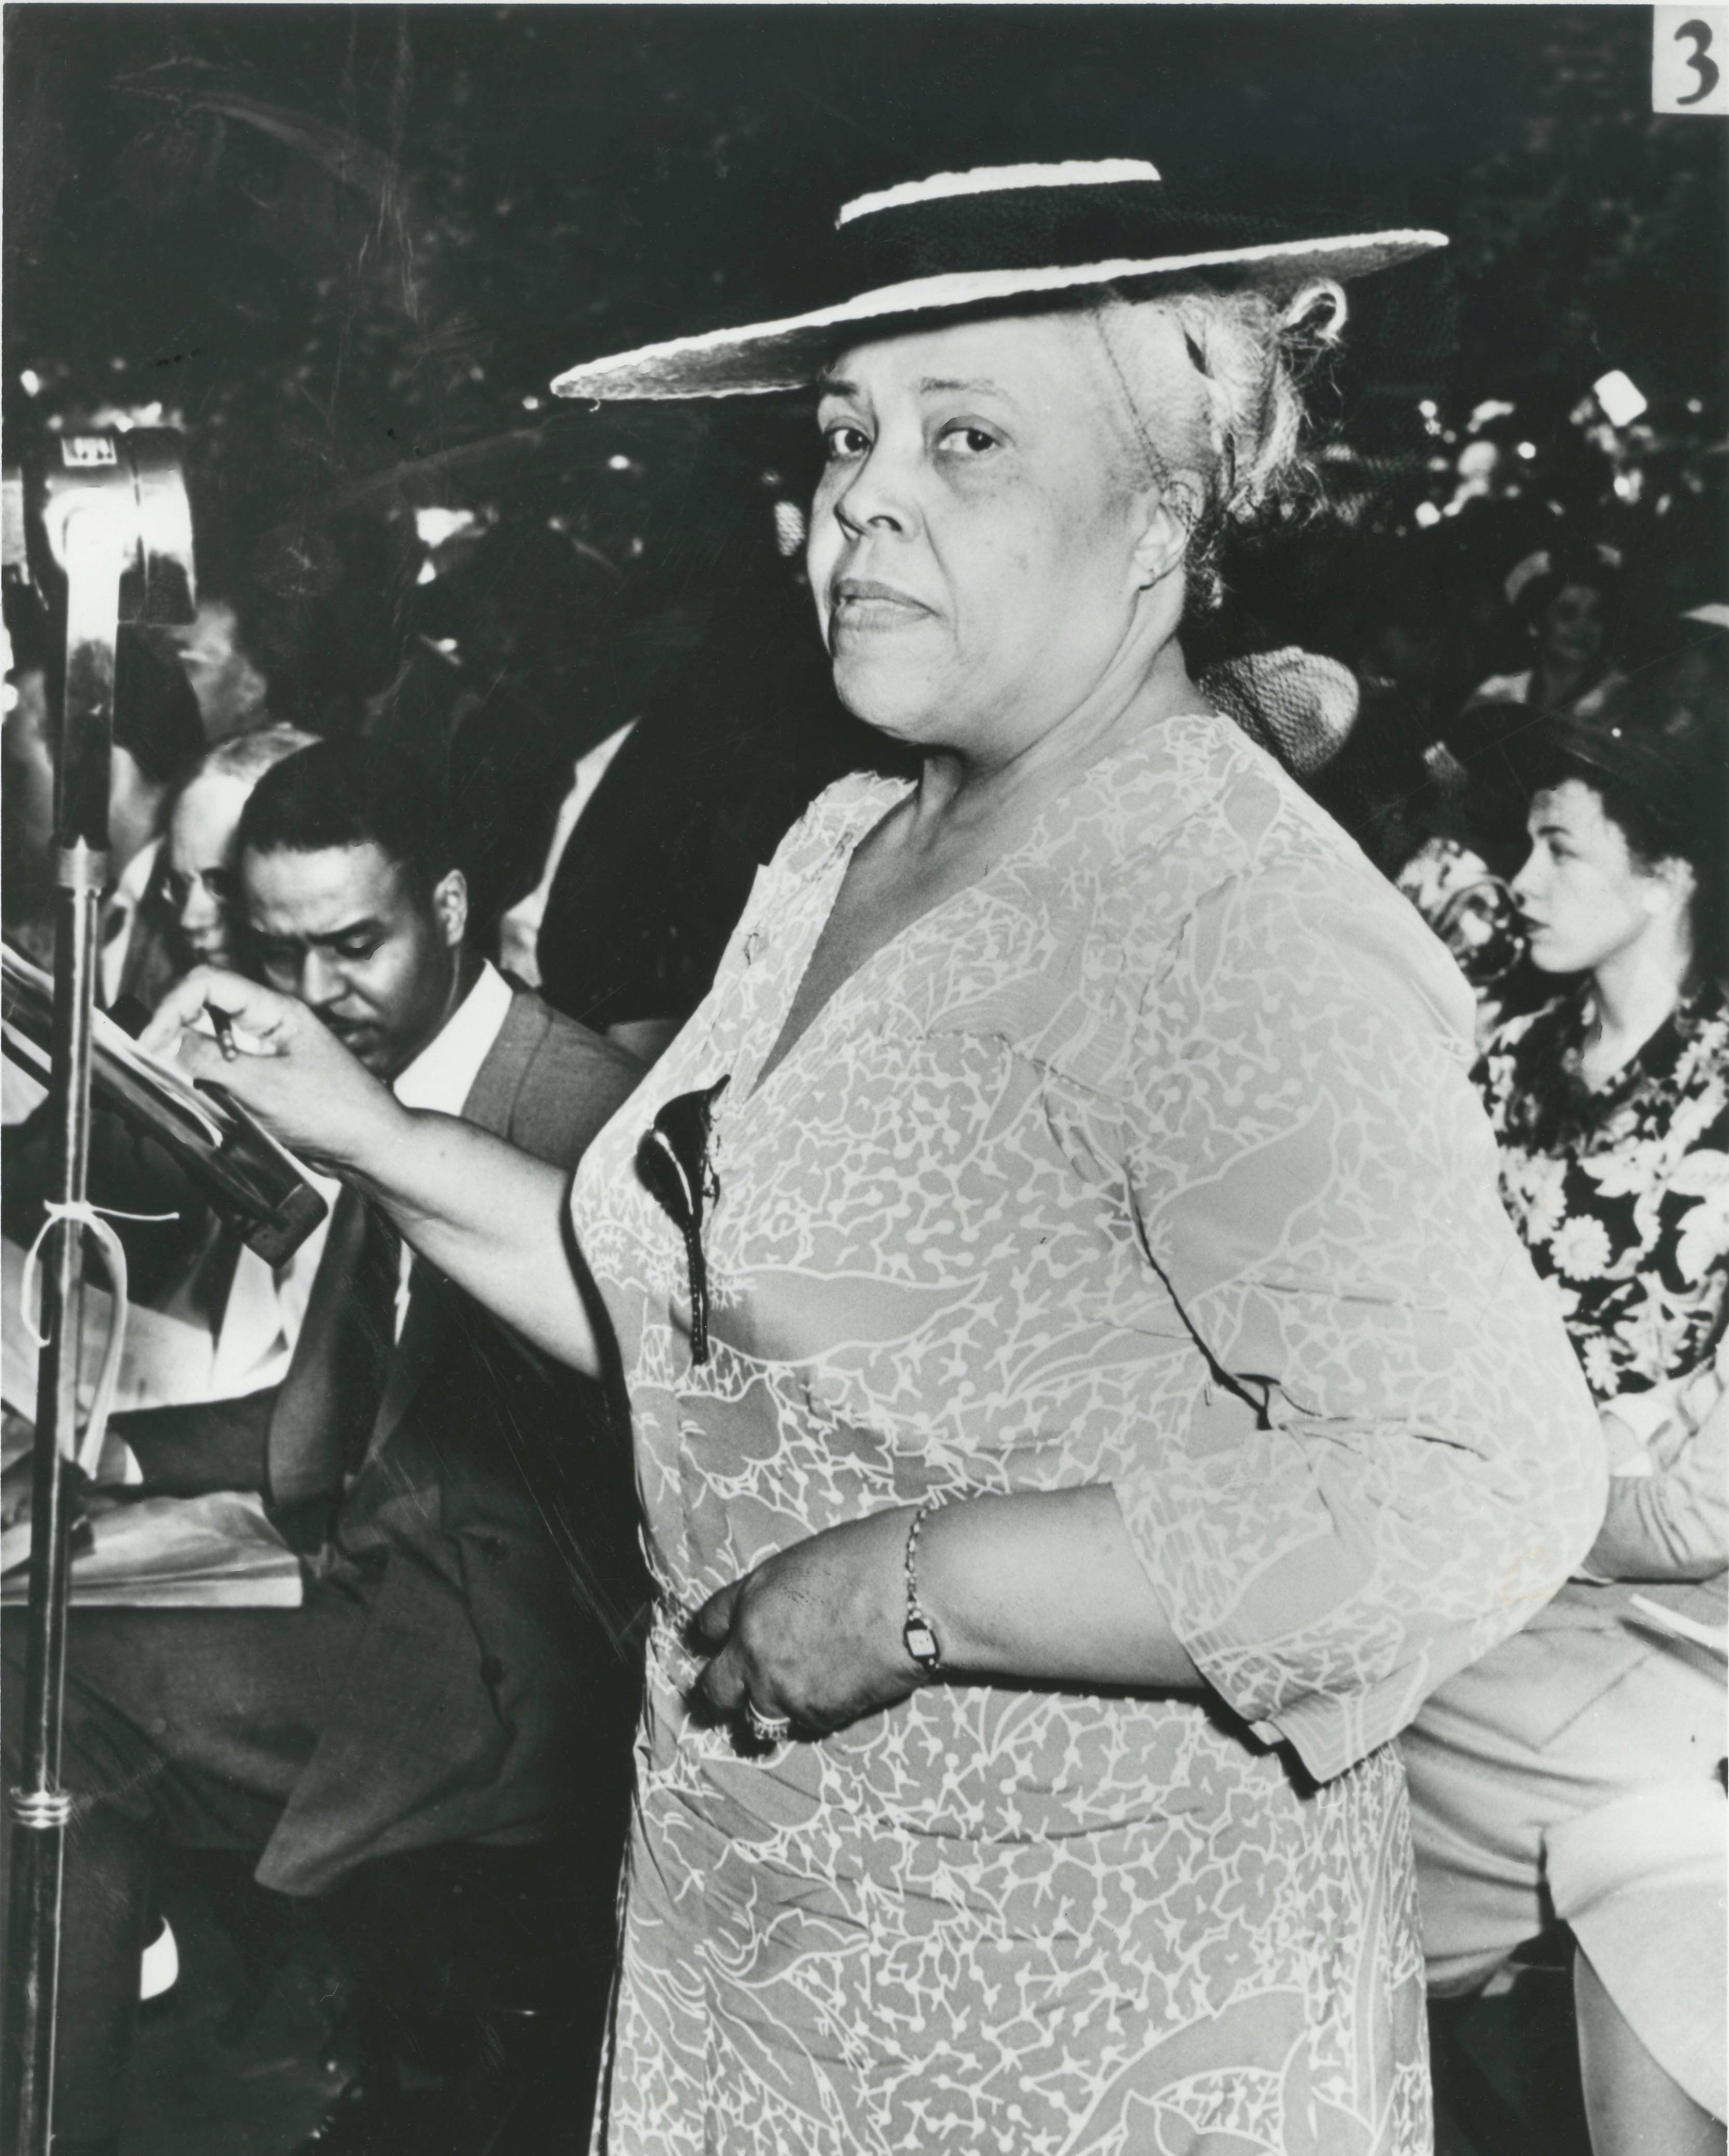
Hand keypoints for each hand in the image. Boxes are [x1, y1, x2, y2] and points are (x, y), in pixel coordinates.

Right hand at [138, 966, 401, 1173]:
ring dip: (187, 1054)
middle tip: (152, 1059)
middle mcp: (271, 1025)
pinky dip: (204, 1077)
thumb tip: (166, 1042)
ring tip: (172, 1077)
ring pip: (211, 1039)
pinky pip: (224, 1068)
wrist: (371, 1148)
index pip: (209, 983)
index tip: (150, 1041)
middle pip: (205, 1007)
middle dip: (174, 1027)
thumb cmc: (337, 1113)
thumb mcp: (263, 1087)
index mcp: (276, 1011)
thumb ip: (211, 1061)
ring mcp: (269, 1051)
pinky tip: (199, 1094)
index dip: (171, 1006)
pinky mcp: (267, 1079)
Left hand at [688, 1505, 925, 1738]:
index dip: (716, 1637)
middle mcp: (753, 1643)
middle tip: (746, 1692)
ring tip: (800, 1702)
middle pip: (713, 1688)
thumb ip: (789, 1591)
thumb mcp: (816, 1558)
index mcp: (753, 1593)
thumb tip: (798, 1605)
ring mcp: (780, 1685)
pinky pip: (805, 1726)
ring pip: (754, 1719)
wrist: (919, 1591)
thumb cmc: (882, 1555)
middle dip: (726, 1692)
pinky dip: (819, 1717)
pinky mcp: (815, 1714)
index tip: (725, 1645)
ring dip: (772, 1712)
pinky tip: (844, 1697)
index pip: (707, 1623)